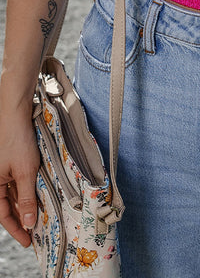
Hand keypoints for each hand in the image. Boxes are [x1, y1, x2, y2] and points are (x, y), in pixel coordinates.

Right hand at [0, 111, 39, 246]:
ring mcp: (3, 171)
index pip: (2, 215)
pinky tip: (39, 196)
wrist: (15, 112)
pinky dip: (27, 191)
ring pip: (14, 194)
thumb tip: (28, 223)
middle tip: (37, 232)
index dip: (16, 229)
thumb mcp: (24, 171)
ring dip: (25, 205)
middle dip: (21, 219)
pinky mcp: (11, 162)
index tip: (29, 241)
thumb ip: (25, 198)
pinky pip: (18, 182)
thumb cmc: (16, 139)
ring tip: (41, 217)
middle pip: (8, 206)